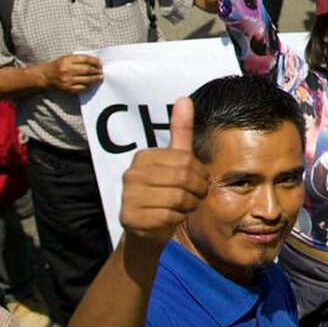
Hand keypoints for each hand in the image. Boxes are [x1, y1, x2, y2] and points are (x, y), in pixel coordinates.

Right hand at [41, 53, 103, 93]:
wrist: (47, 76)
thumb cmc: (59, 65)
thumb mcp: (67, 58)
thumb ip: (80, 59)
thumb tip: (96, 62)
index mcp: (67, 60)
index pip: (85, 59)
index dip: (95, 61)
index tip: (100, 63)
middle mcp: (67, 70)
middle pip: (87, 70)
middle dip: (96, 71)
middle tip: (101, 71)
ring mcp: (67, 81)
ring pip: (86, 80)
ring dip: (95, 79)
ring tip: (99, 77)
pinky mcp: (68, 89)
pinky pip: (82, 88)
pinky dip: (88, 85)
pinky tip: (91, 83)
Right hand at [118, 96, 207, 244]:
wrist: (148, 227)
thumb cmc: (167, 190)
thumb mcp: (176, 160)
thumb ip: (181, 131)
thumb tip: (184, 99)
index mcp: (143, 157)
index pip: (186, 160)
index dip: (200, 173)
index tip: (199, 181)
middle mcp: (130, 174)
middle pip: (183, 179)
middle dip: (198, 190)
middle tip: (197, 196)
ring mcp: (127, 196)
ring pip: (177, 198)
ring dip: (189, 205)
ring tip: (184, 206)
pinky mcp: (129, 218)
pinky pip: (169, 217)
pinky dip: (178, 218)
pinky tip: (171, 217)